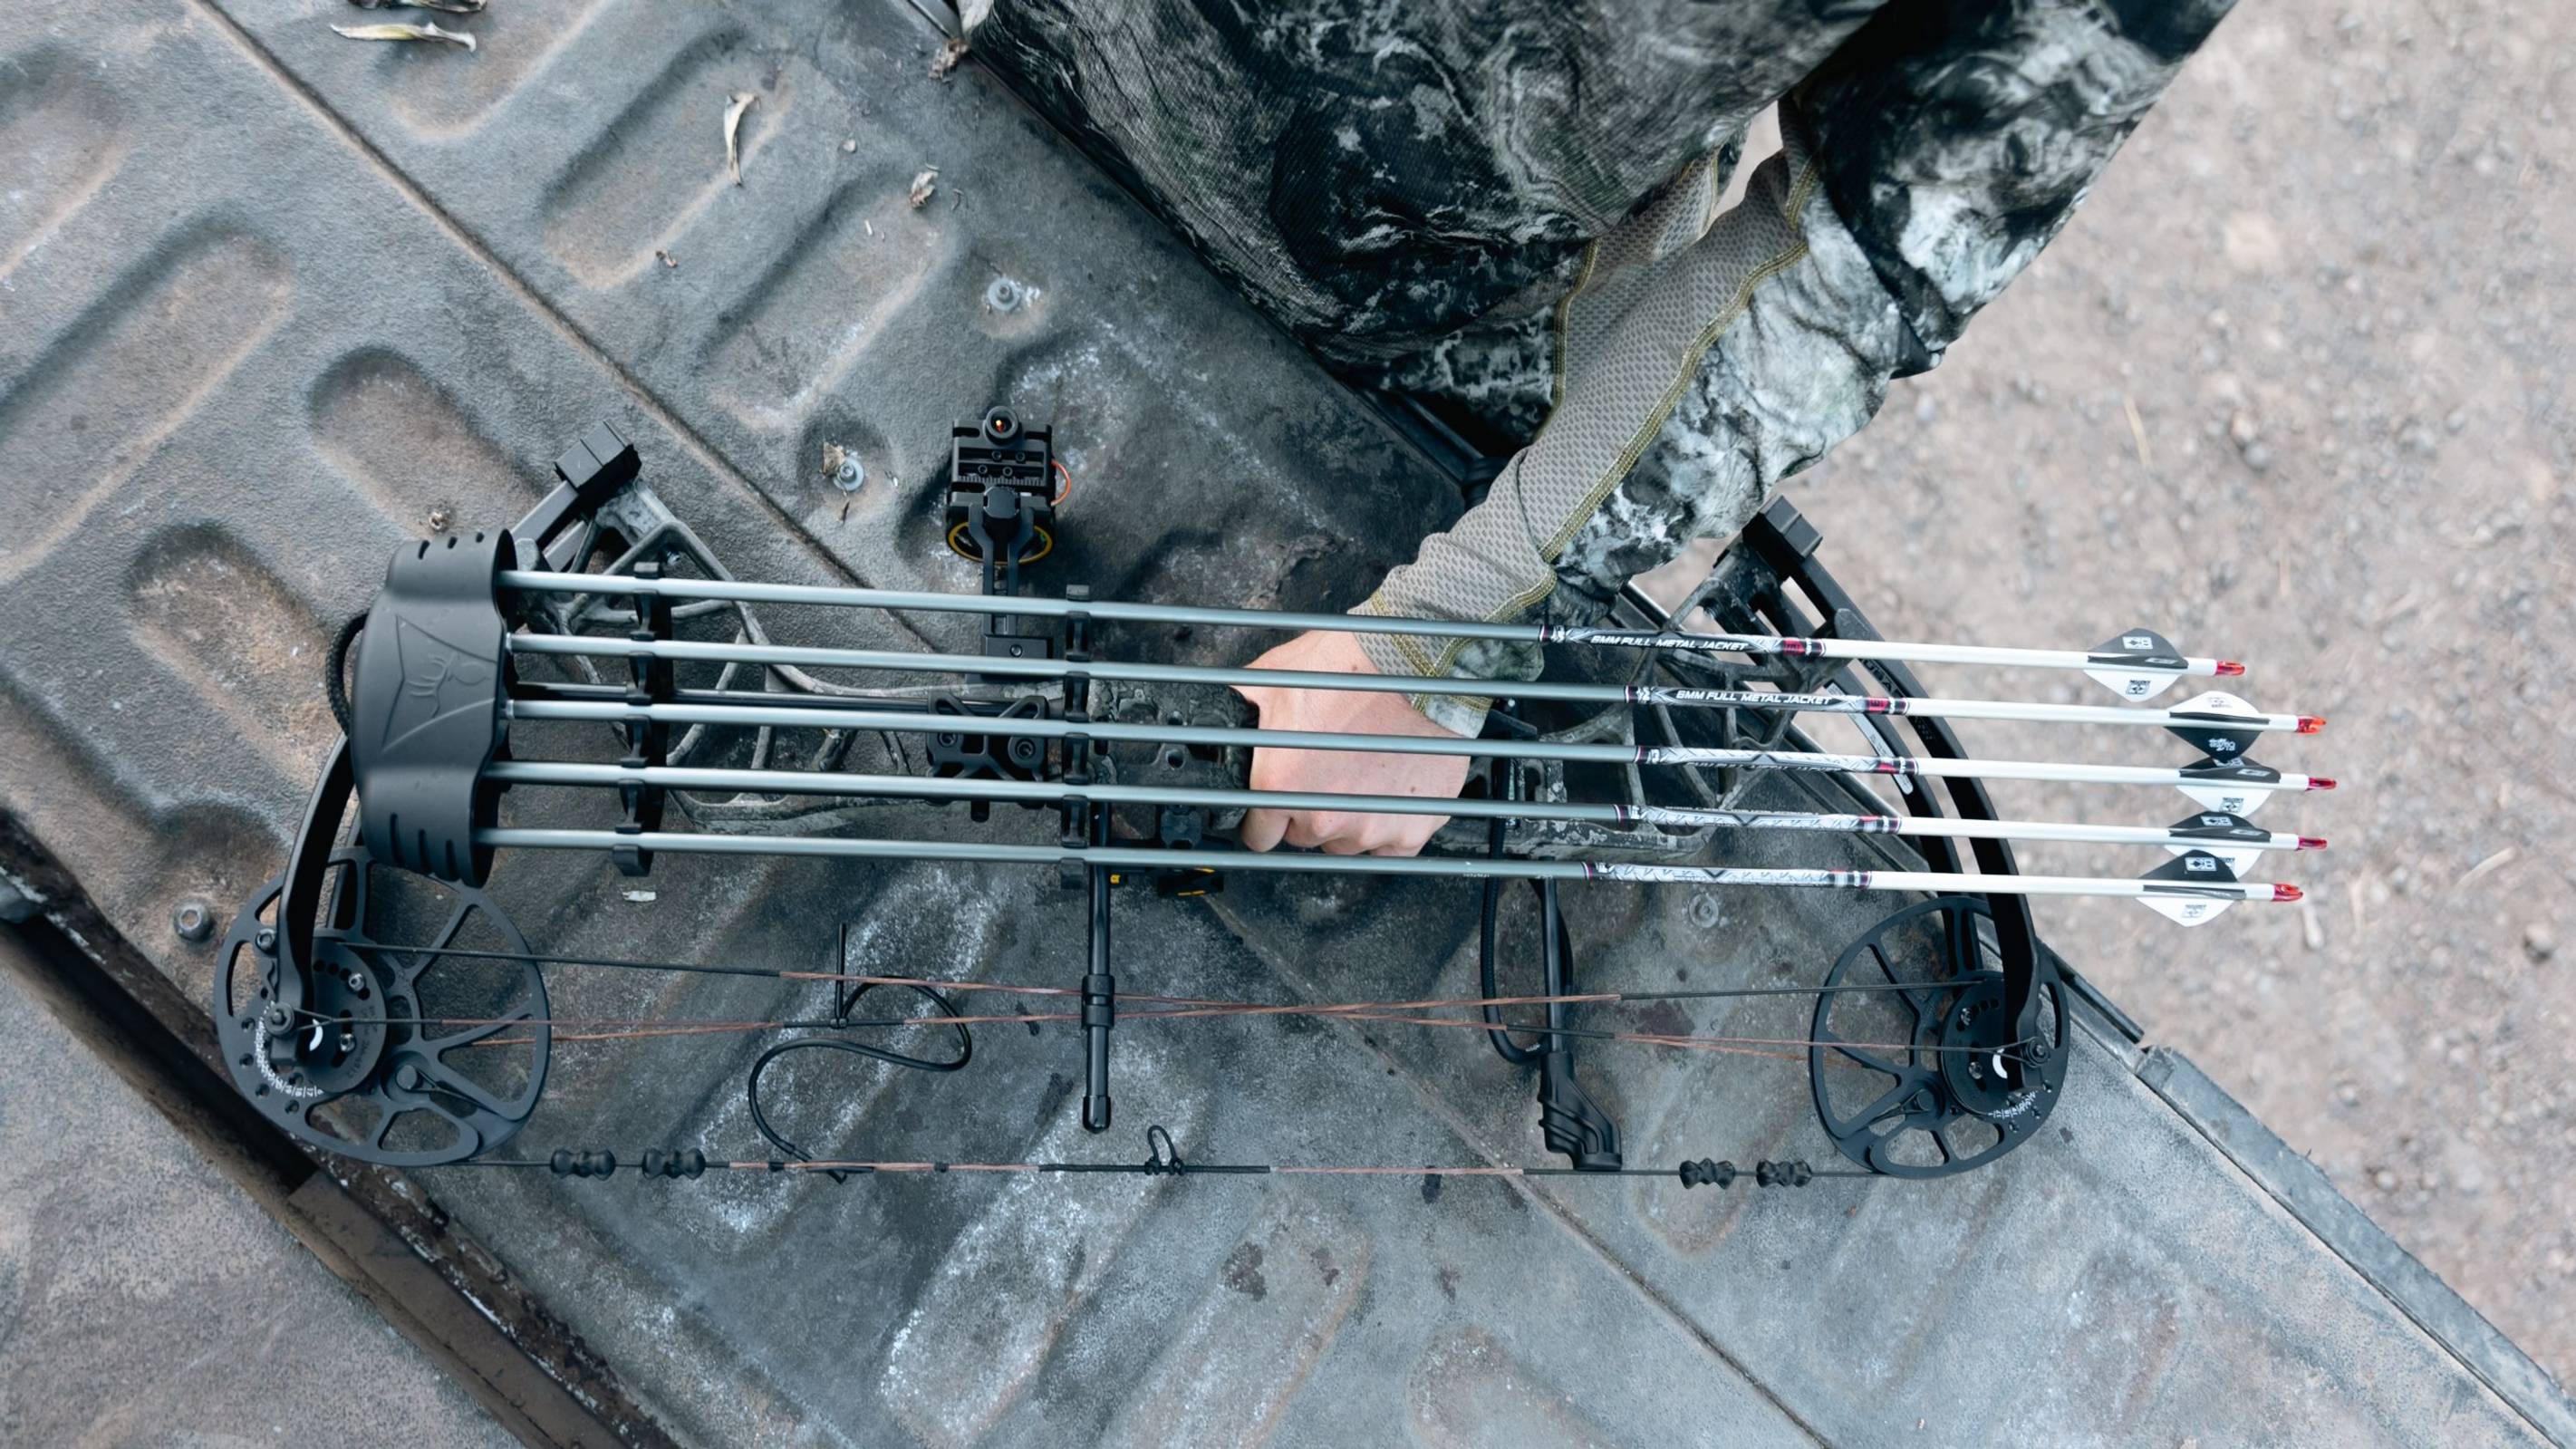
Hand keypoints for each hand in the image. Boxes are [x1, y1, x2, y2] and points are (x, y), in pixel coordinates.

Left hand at [1231, 630, 1471, 855]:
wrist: (1420, 666)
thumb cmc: (1350, 667)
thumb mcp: (1274, 679)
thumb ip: (1244, 710)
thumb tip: (1221, 716)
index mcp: (1280, 787)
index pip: (1259, 837)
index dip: (1265, 818)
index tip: (1277, 802)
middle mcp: (1322, 818)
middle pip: (1304, 837)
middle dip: (1308, 810)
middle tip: (1326, 771)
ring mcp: (1370, 829)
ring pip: (1346, 843)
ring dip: (1349, 817)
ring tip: (1360, 774)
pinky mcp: (1411, 830)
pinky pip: (1390, 848)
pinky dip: (1388, 825)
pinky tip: (1387, 791)